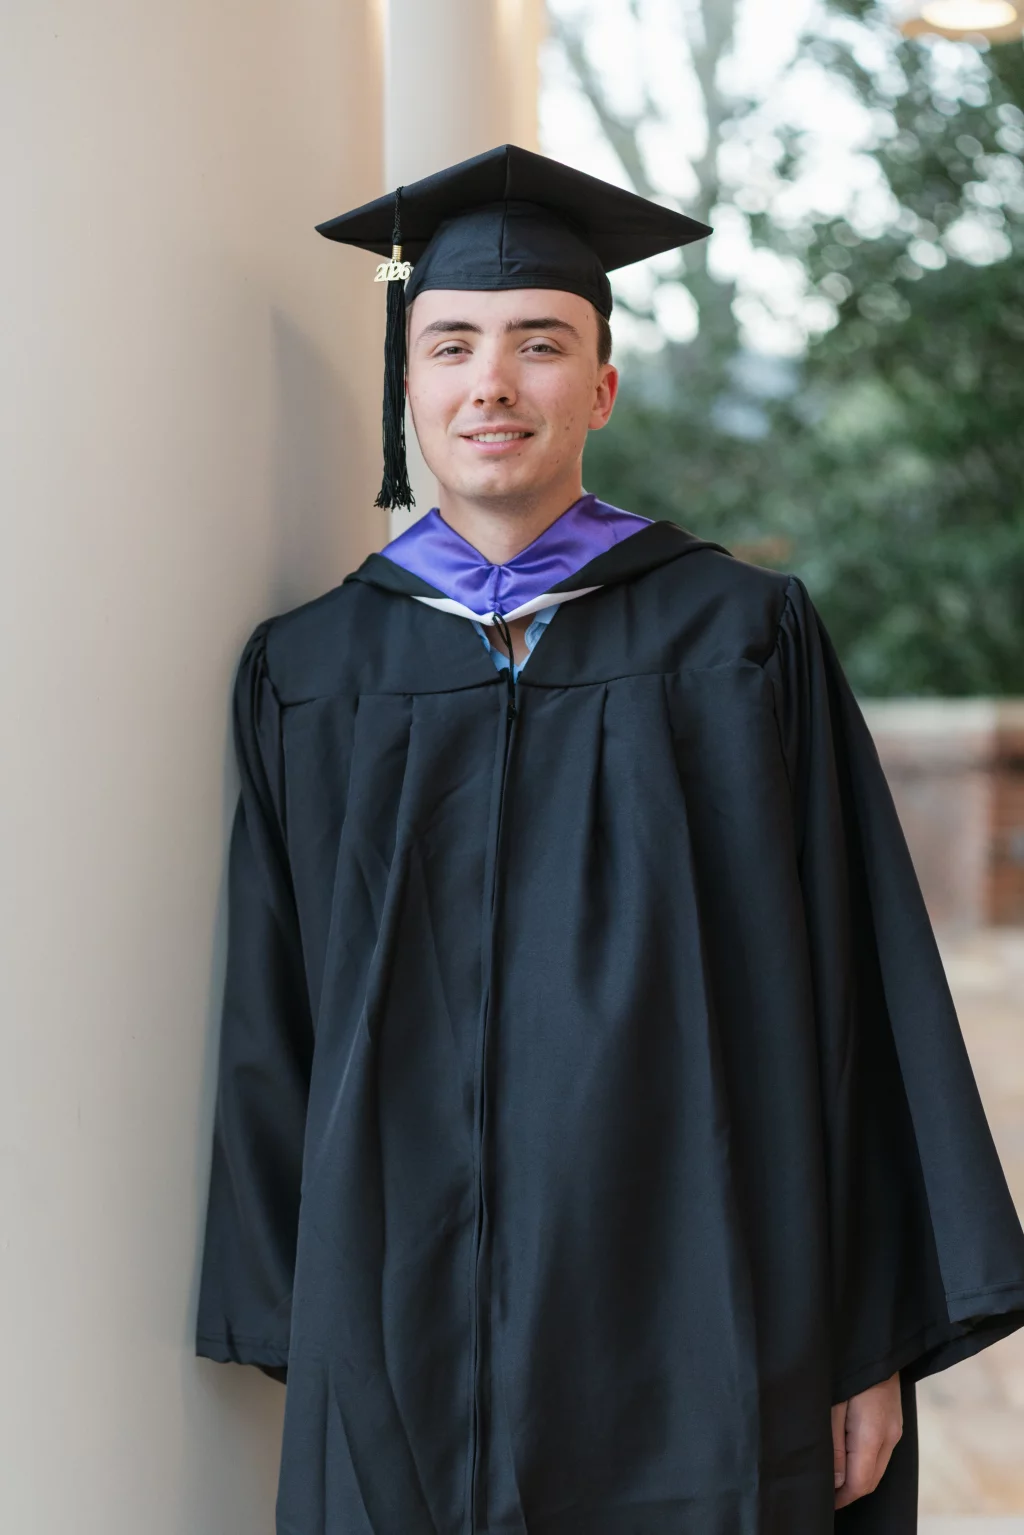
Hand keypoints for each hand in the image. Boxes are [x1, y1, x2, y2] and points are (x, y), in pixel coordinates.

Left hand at [832, 1371, 902, 1508]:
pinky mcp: (894, 1421)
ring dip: (858, 1478)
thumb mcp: (832, 1404)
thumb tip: (837, 1481)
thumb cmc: (848, 1369)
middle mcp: (890, 1436)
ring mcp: (895, 1429)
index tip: (824, 1501)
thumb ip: (835, 1445)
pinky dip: (866, 1463)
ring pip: (877, 1468)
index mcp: (873, 1435)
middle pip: (871, 1480)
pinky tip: (849, 1459)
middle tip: (826, 1493)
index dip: (842, 1497)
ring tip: (834, 1479)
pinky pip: (881, 1453)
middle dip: (849, 1492)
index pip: (860, 1483)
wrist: (875, 1341)